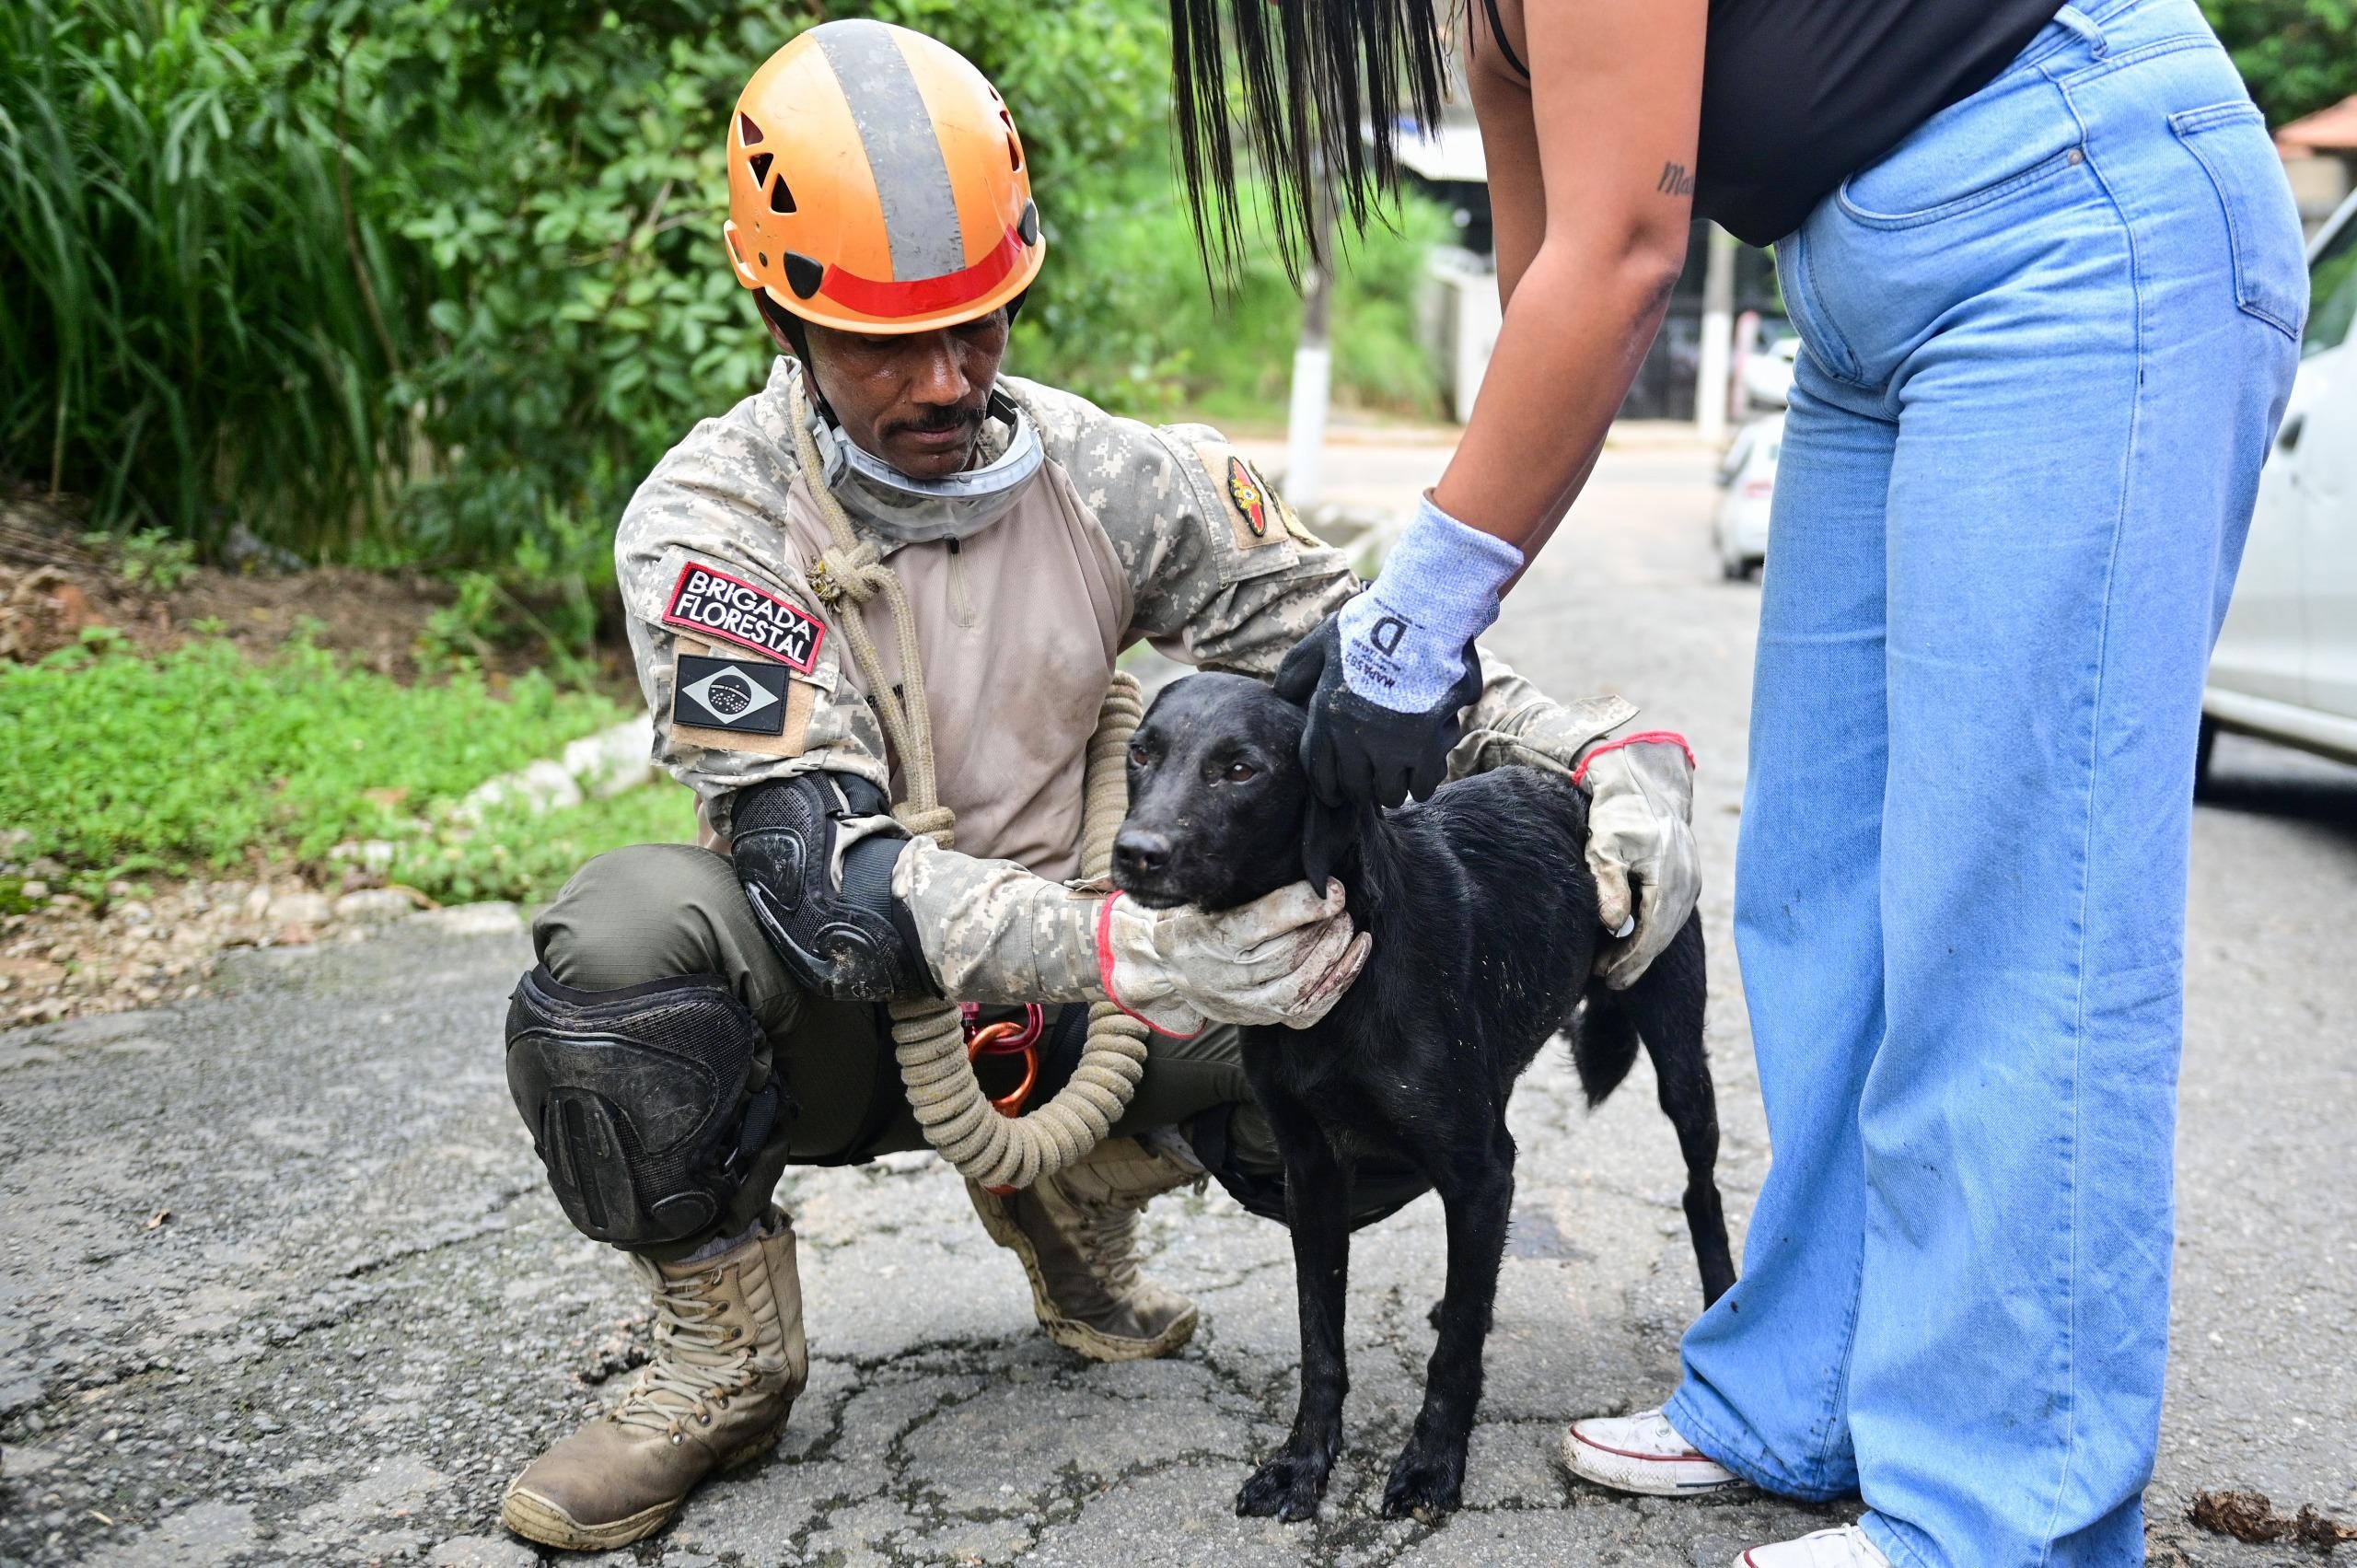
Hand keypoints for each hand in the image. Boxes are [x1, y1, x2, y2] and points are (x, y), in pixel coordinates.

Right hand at [1096, 880, 1371, 1035]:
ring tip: (1349, 927)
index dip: (1303, 904)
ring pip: (1301, 981)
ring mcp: (1245, 1004)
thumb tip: (1306, 876)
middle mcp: (1227, 976)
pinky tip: (1355, 956)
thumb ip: (1252, 891)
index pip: (1263, 922)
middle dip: (1325, 927)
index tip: (1333, 889)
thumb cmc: (1194, 922)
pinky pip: (1308, 1009)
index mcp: (1210, 937)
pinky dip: (1337, 983)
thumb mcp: (1208, 897)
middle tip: (1342, 905)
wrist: (1166, 968)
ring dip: (1334, 952)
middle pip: (1288, 952)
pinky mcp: (1261, 1018)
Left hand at [1275, 614, 1483, 811]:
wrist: (1420, 616)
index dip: (1330, 789)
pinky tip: (1422, 776)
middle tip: (1371, 784)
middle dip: (1363, 790)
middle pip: (1358, 790)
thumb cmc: (1370, 625)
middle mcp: (1356, 740)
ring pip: (1392, 793)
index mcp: (1328, 719)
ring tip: (1398, 781)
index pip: (1321, 775)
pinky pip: (1425, 783)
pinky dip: (1423, 782)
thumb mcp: (1321, 642)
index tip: (1338, 793)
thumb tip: (1282, 696)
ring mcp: (1394, 746)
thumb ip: (1297, 671)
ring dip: (1394, 789)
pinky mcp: (1429, 745)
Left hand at [1573, 734, 1699, 987]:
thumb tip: (1615, 926)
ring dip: (1643, 948)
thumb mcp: (1604, 847)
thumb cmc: (1618, 813)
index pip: (1652, 932)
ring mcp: (1691, 880)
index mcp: (1668, 876)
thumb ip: (1609, 885)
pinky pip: (1671, 913)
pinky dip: (1652, 930)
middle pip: (1663, 935)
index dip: (1630, 959)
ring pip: (1669, 926)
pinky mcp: (1687, 877)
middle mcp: (1686, 882)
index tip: (1607, 975)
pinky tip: (1630, 939)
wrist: (1643, 782)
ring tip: (1612, 966)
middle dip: (1635, 961)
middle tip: (1607, 979)